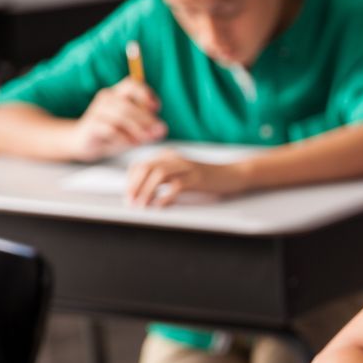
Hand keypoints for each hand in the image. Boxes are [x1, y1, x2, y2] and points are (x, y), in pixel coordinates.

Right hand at [69, 78, 166, 161]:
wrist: (83, 142)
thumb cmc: (112, 134)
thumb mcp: (132, 129)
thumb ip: (147, 128)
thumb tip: (161, 130)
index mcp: (117, 94)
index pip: (132, 84)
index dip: (146, 93)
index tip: (157, 108)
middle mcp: (106, 98)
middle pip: (129, 104)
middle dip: (147, 119)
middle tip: (160, 132)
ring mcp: (97, 111)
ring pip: (121, 115)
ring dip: (138, 128)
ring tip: (147, 140)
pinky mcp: (91, 126)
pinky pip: (110, 129)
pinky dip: (124, 137)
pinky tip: (131, 143)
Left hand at [126, 152, 247, 206]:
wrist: (233, 174)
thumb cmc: (207, 178)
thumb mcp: (182, 174)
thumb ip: (165, 178)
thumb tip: (142, 193)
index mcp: (168, 155)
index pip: (140, 165)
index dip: (130, 181)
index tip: (128, 196)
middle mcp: (175, 158)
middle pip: (146, 168)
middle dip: (134, 186)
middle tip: (130, 203)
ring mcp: (187, 167)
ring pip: (158, 174)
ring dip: (146, 191)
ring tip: (141, 206)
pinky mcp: (197, 178)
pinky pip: (176, 186)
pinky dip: (164, 197)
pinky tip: (159, 206)